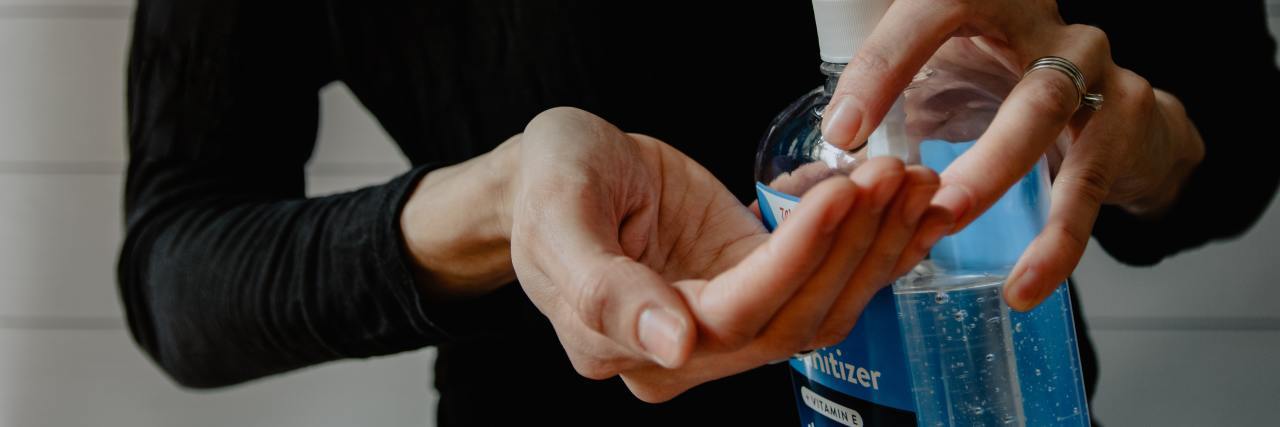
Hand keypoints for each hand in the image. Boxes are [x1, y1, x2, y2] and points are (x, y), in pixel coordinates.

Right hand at [508, 107, 939, 401]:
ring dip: (874, 247)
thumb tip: (671, 345)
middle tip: (891, 174)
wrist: (552, 176)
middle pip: (790, 317)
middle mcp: (684, 352)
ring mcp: (723, 324)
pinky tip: (912, 210)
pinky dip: (872, 249)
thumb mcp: (559, 218)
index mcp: (626, 344)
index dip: (794, 258)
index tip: (841, 193)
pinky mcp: (750, 287)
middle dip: (852, 246)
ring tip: (912, 182)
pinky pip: (822, 283)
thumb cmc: (545, 187)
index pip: (733, 315)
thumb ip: (603, 289)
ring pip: (819, 307)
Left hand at [819, 0, 1204, 309]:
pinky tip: (1024, 284)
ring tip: (947, 223)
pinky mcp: (1123, 117)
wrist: (1109, 103)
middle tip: (909, 186)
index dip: (884, 64)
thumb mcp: (939, 73)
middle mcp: (1044, 24)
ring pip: (1045, 115)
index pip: (934, 10)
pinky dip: (1056, 244)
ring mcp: (1092, 67)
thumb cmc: (999, 80)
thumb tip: (818, 167)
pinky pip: (1087, 187)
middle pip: (994, 58)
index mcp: (986, 1)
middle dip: (950, 122)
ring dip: (994, 174)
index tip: (844, 129)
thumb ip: (888, 103)